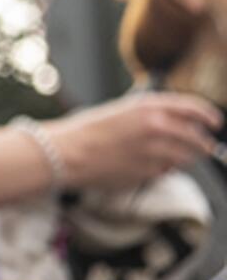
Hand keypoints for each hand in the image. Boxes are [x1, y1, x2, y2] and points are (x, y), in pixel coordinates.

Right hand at [51, 91, 220, 192]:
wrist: (67, 153)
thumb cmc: (86, 131)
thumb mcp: (121, 111)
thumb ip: (151, 116)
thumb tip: (175, 124)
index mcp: (150, 106)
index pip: (193, 109)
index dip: (209, 116)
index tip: (216, 123)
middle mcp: (157, 127)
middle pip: (196, 138)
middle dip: (203, 144)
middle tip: (204, 147)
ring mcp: (154, 152)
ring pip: (185, 158)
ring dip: (182, 158)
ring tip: (166, 157)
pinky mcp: (148, 173)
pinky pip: (165, 172)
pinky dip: (163, 170)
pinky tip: (145, 166)